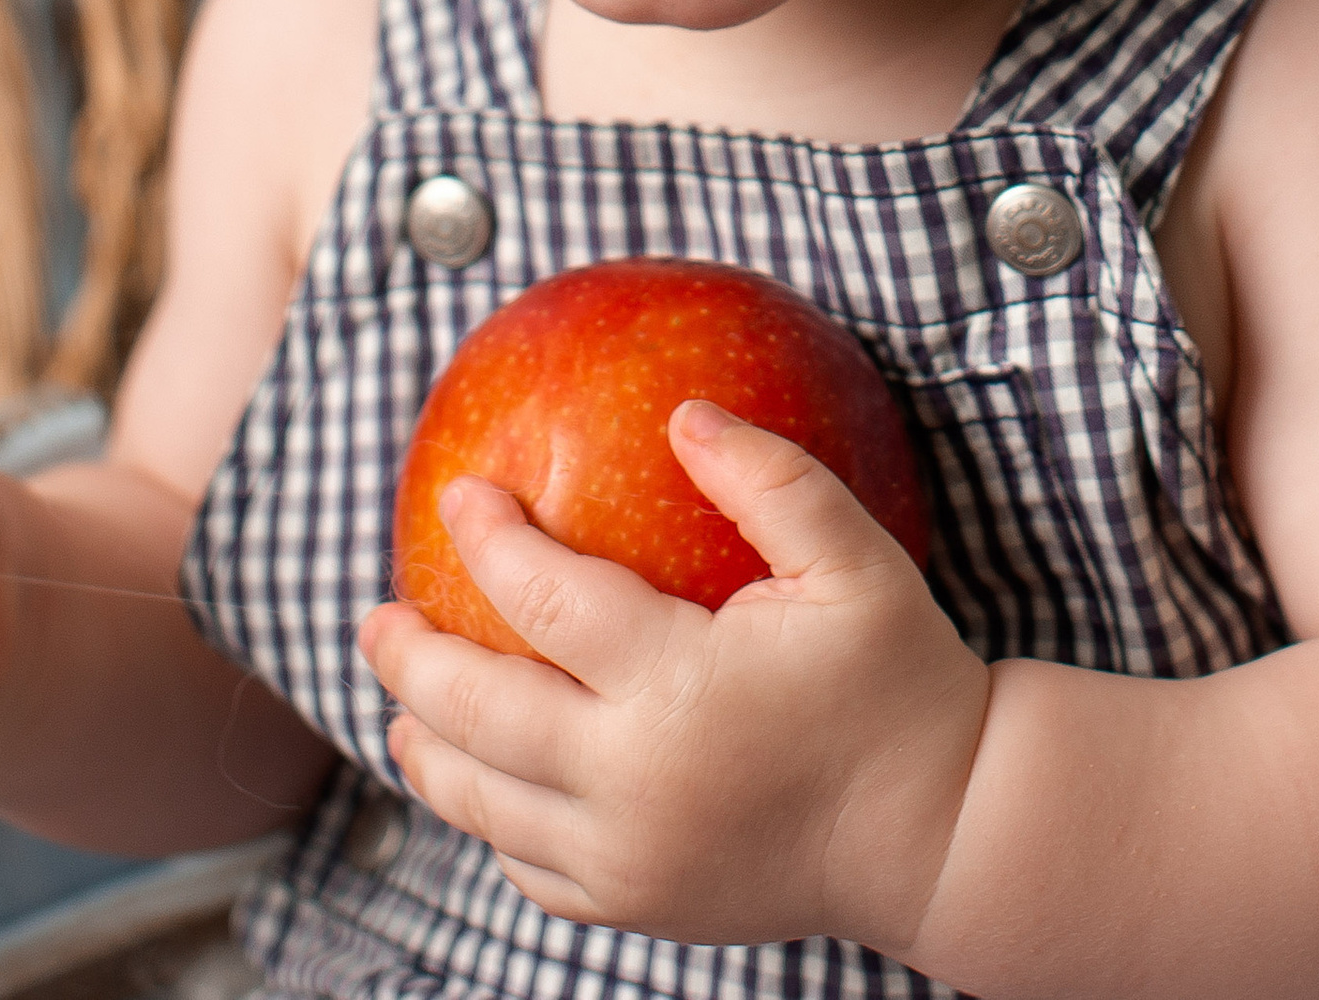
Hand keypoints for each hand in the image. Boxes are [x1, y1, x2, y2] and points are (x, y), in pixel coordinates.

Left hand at [359, 400, 988, 952]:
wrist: (946, 835)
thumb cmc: (903, 684)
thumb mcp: (854, 563)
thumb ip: (770, 479)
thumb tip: (684, 413)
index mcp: (680, 689)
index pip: (545, 602)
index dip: (490, 540)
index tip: (459, 493)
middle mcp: (637, 784)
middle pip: (480, 713)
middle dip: (411, 658)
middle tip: (373, 616)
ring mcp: (633, 859)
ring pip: (488, 804)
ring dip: (429, 749)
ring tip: (398, 703)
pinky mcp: (644, 906)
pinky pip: (534, 870)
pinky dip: (491, 821)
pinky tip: (480, 780)